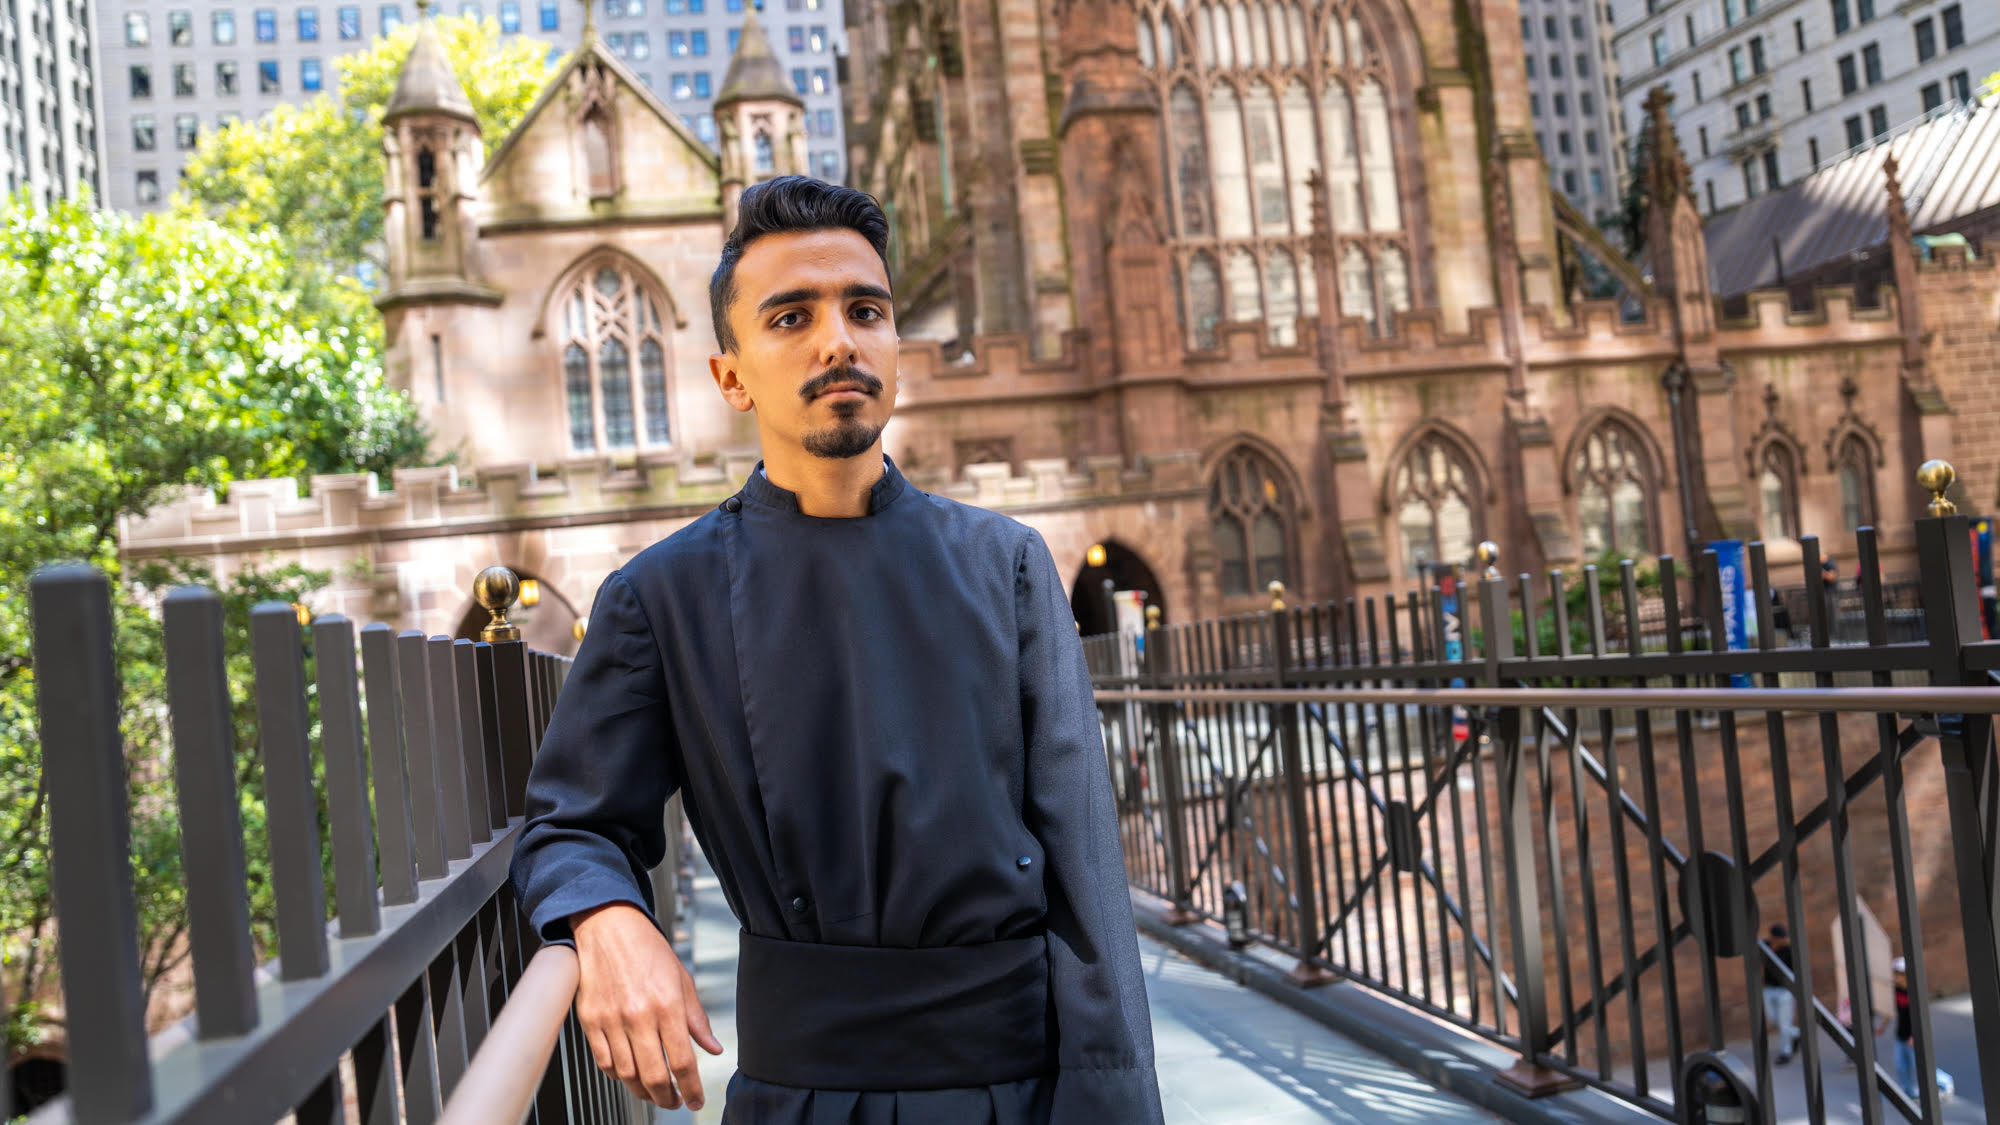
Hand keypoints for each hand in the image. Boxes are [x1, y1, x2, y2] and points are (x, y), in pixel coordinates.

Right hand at [571, 903, 724, 1109]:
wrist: (608, 925)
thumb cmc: (647, 948)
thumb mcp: (682, 979)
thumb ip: (697, 1019)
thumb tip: (713, 1048)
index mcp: (667, 1004)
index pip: (682, 1061)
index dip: (691, 1087)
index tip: (695, 1099)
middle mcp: (638, 1015)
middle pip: (654, 1075)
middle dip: (667, 1097)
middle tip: (675, 1102)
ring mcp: (611, 1020)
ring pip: (626, 1074)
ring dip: (642, 1091)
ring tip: (654, 1093)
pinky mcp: (590, 1020)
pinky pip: (603, 1061)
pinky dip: (617, 1076)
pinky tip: (629, 1076)